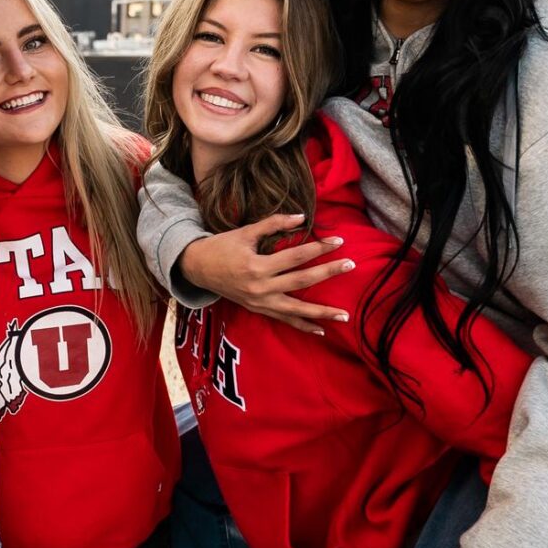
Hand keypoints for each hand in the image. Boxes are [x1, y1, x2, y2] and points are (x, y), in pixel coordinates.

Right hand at [180, 220, 353, 329]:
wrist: (197, 268)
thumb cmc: (222, 246)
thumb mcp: (246, 232)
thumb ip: (274, 224)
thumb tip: (302, 217)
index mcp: (257, 266)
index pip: (296, 256)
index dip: (319, 248)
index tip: (339, 240)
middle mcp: (260, 288)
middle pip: (302, 281)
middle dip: (328, 273)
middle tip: (350, 264)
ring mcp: (259, 302)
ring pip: (296, 310)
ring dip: (321, 313)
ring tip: (344, 315)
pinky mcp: (258, 310)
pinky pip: (283, 321)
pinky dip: (302, 326)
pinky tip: (321, 330)